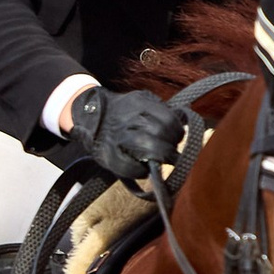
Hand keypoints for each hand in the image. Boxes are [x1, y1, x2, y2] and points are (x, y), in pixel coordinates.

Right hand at [65, 85, 189, 183]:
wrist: (90, 117)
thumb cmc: (122, 113)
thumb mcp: (140, 102)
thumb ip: (160, 110)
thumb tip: (183, 124)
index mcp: (139, 103)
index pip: (168, 119)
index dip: (177, 132)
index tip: (177, 138)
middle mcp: (128, 118)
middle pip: (160, 133)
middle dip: (171, 147)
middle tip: (172, 153)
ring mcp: (118, 138)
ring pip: (149, 149)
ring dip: (161, 158)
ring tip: (162, 160)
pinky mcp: (110, 157)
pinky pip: (133, 168)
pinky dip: (143, 171)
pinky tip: (145, 168)